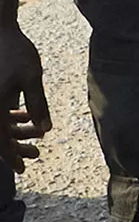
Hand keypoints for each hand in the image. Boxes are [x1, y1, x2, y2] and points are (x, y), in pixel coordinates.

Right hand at [0, 19, 50, 174]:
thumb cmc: (15, 52)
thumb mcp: (31, 78)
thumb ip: (37, 104)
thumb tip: (45, 129)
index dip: (11, 157)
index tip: (22, 170)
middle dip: (15, 147)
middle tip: (35, 155)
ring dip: (15, 132)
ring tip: (37, 136)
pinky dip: (10, 118)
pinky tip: (26, 118)